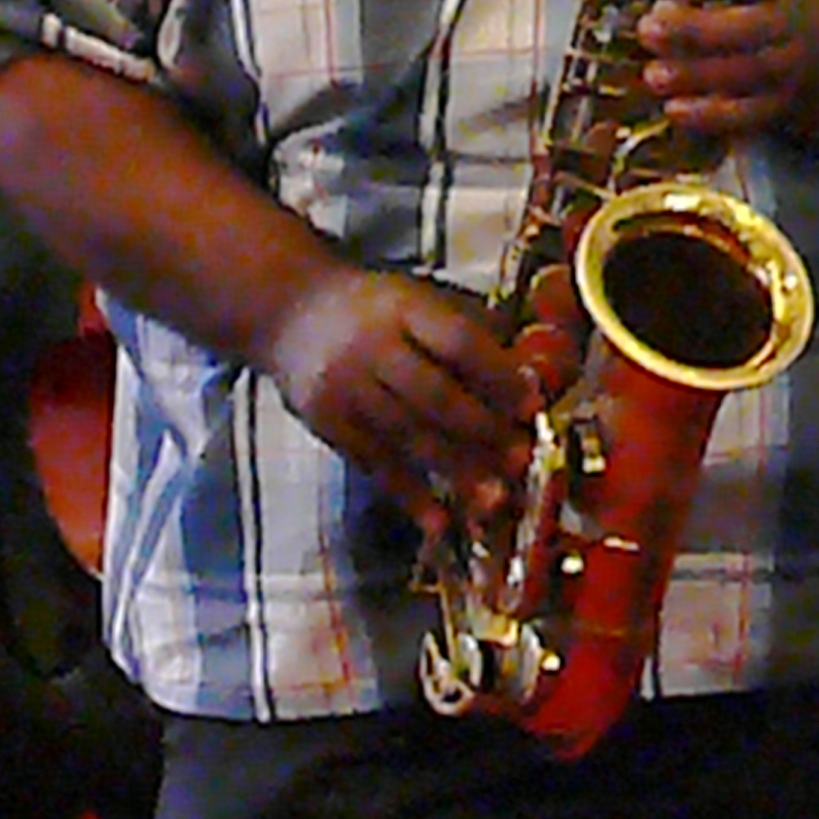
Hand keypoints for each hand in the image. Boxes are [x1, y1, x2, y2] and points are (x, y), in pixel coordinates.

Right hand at [258, 261, 537, 528]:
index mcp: (403, 308)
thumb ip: (467, 331)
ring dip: (455, 471)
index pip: (458, 343)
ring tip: (493, 499)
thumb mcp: (417, 298)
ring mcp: (345, 388)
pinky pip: (375, 463)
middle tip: (520, 459)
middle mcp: (371, 348)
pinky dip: (409, 495)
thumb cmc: (371, 308)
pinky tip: (439, 519)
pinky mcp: (327, 423)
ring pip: (407, 437)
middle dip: (483, 432)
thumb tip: (527, 376)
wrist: (288, 311)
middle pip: (433, 396)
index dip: (498, 376)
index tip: (531, 404)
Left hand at [642, 0, 806, 137]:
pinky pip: (748, 116)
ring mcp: (789, 70)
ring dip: (696, 75)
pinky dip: (709, 116)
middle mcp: (792, 26)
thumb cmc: (773, 2)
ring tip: (654, 74)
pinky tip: (674, 109)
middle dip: (696, 31)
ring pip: (746, 74)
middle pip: (750, 29)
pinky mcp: (780, 107)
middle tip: (649, 29)